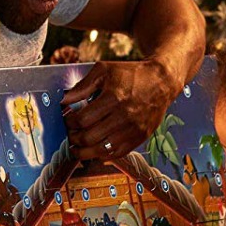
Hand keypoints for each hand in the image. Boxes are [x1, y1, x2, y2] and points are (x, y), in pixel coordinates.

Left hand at [61, 60, 178, 160]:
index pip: (82, 119)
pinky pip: (116, 154)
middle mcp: (124, 116)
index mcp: (113, 98)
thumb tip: (64, 101)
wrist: (161, 81)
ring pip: (101, 150)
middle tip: (70, 134)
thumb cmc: (130, 74)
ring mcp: (133, 129)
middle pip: (89, 137)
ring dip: (84, 152)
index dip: (69, 122)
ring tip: (77, 147)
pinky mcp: (140, 138)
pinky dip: (102, 154)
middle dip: (74, 138)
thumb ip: (82, 86)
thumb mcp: (104, 70)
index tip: (67, 120)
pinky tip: (94, 149)